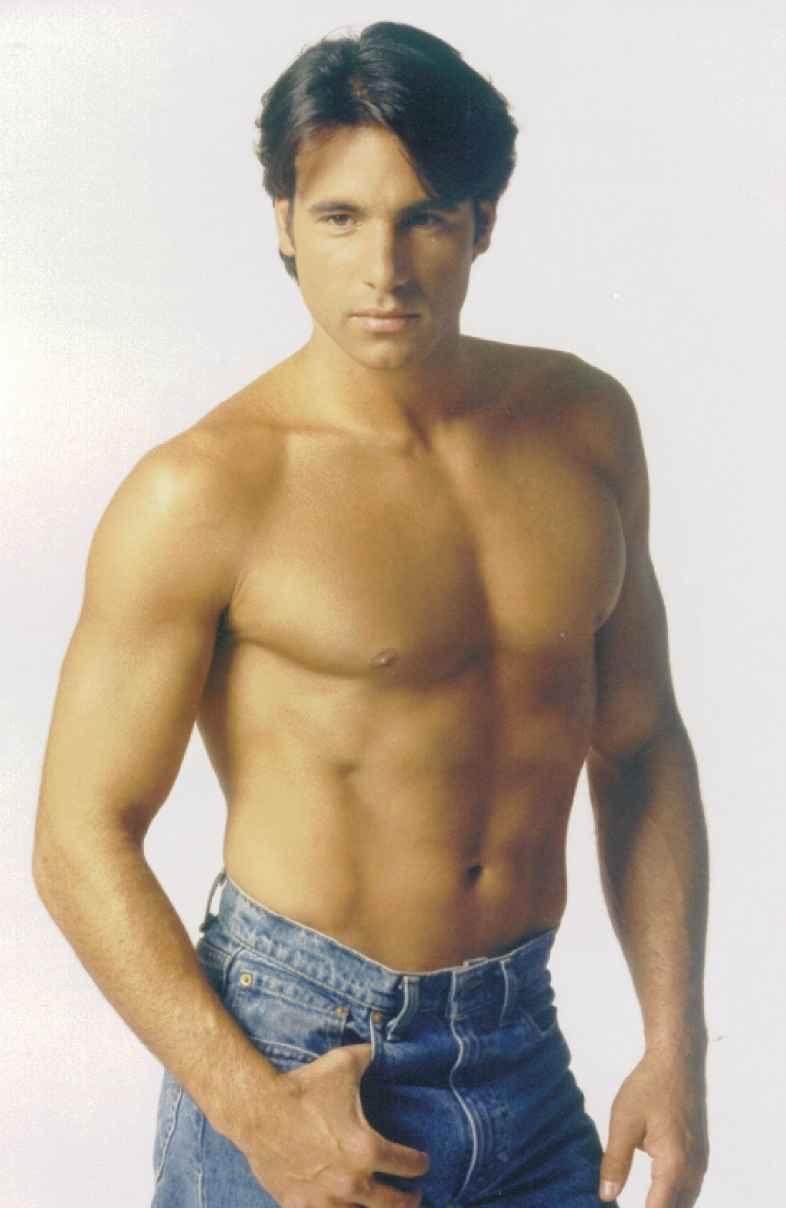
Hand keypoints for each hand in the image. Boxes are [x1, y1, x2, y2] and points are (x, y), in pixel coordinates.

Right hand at [237, 1042, 429, 1207]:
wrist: (259, 1109)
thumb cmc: (304, 1087)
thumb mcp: (344, 1064)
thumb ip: (371, 1056)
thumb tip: (386, 1046)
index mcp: (367, 1149)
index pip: (407, 1164)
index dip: (419, 1164)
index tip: (423, 1163)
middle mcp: (351, 1181)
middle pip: (392, 1203)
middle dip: (407, 1201)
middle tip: (414, 1196)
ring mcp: (324, 1198)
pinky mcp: (299, 1205)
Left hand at [598, 1049, 707, 1206]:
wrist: (677, 1061)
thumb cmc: (648, 1088)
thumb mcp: (623, 1123)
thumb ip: (615, 1162)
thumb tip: (606, 1196)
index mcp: (674, 1166)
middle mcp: (693, 1170)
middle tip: (626, 1204)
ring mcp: (700, 1162)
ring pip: (686, 1201)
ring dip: (665, 1205)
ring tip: (642, 1201)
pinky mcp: (700, 1153)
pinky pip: (690, 1187)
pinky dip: (675, 1196)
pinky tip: (657, 1193)